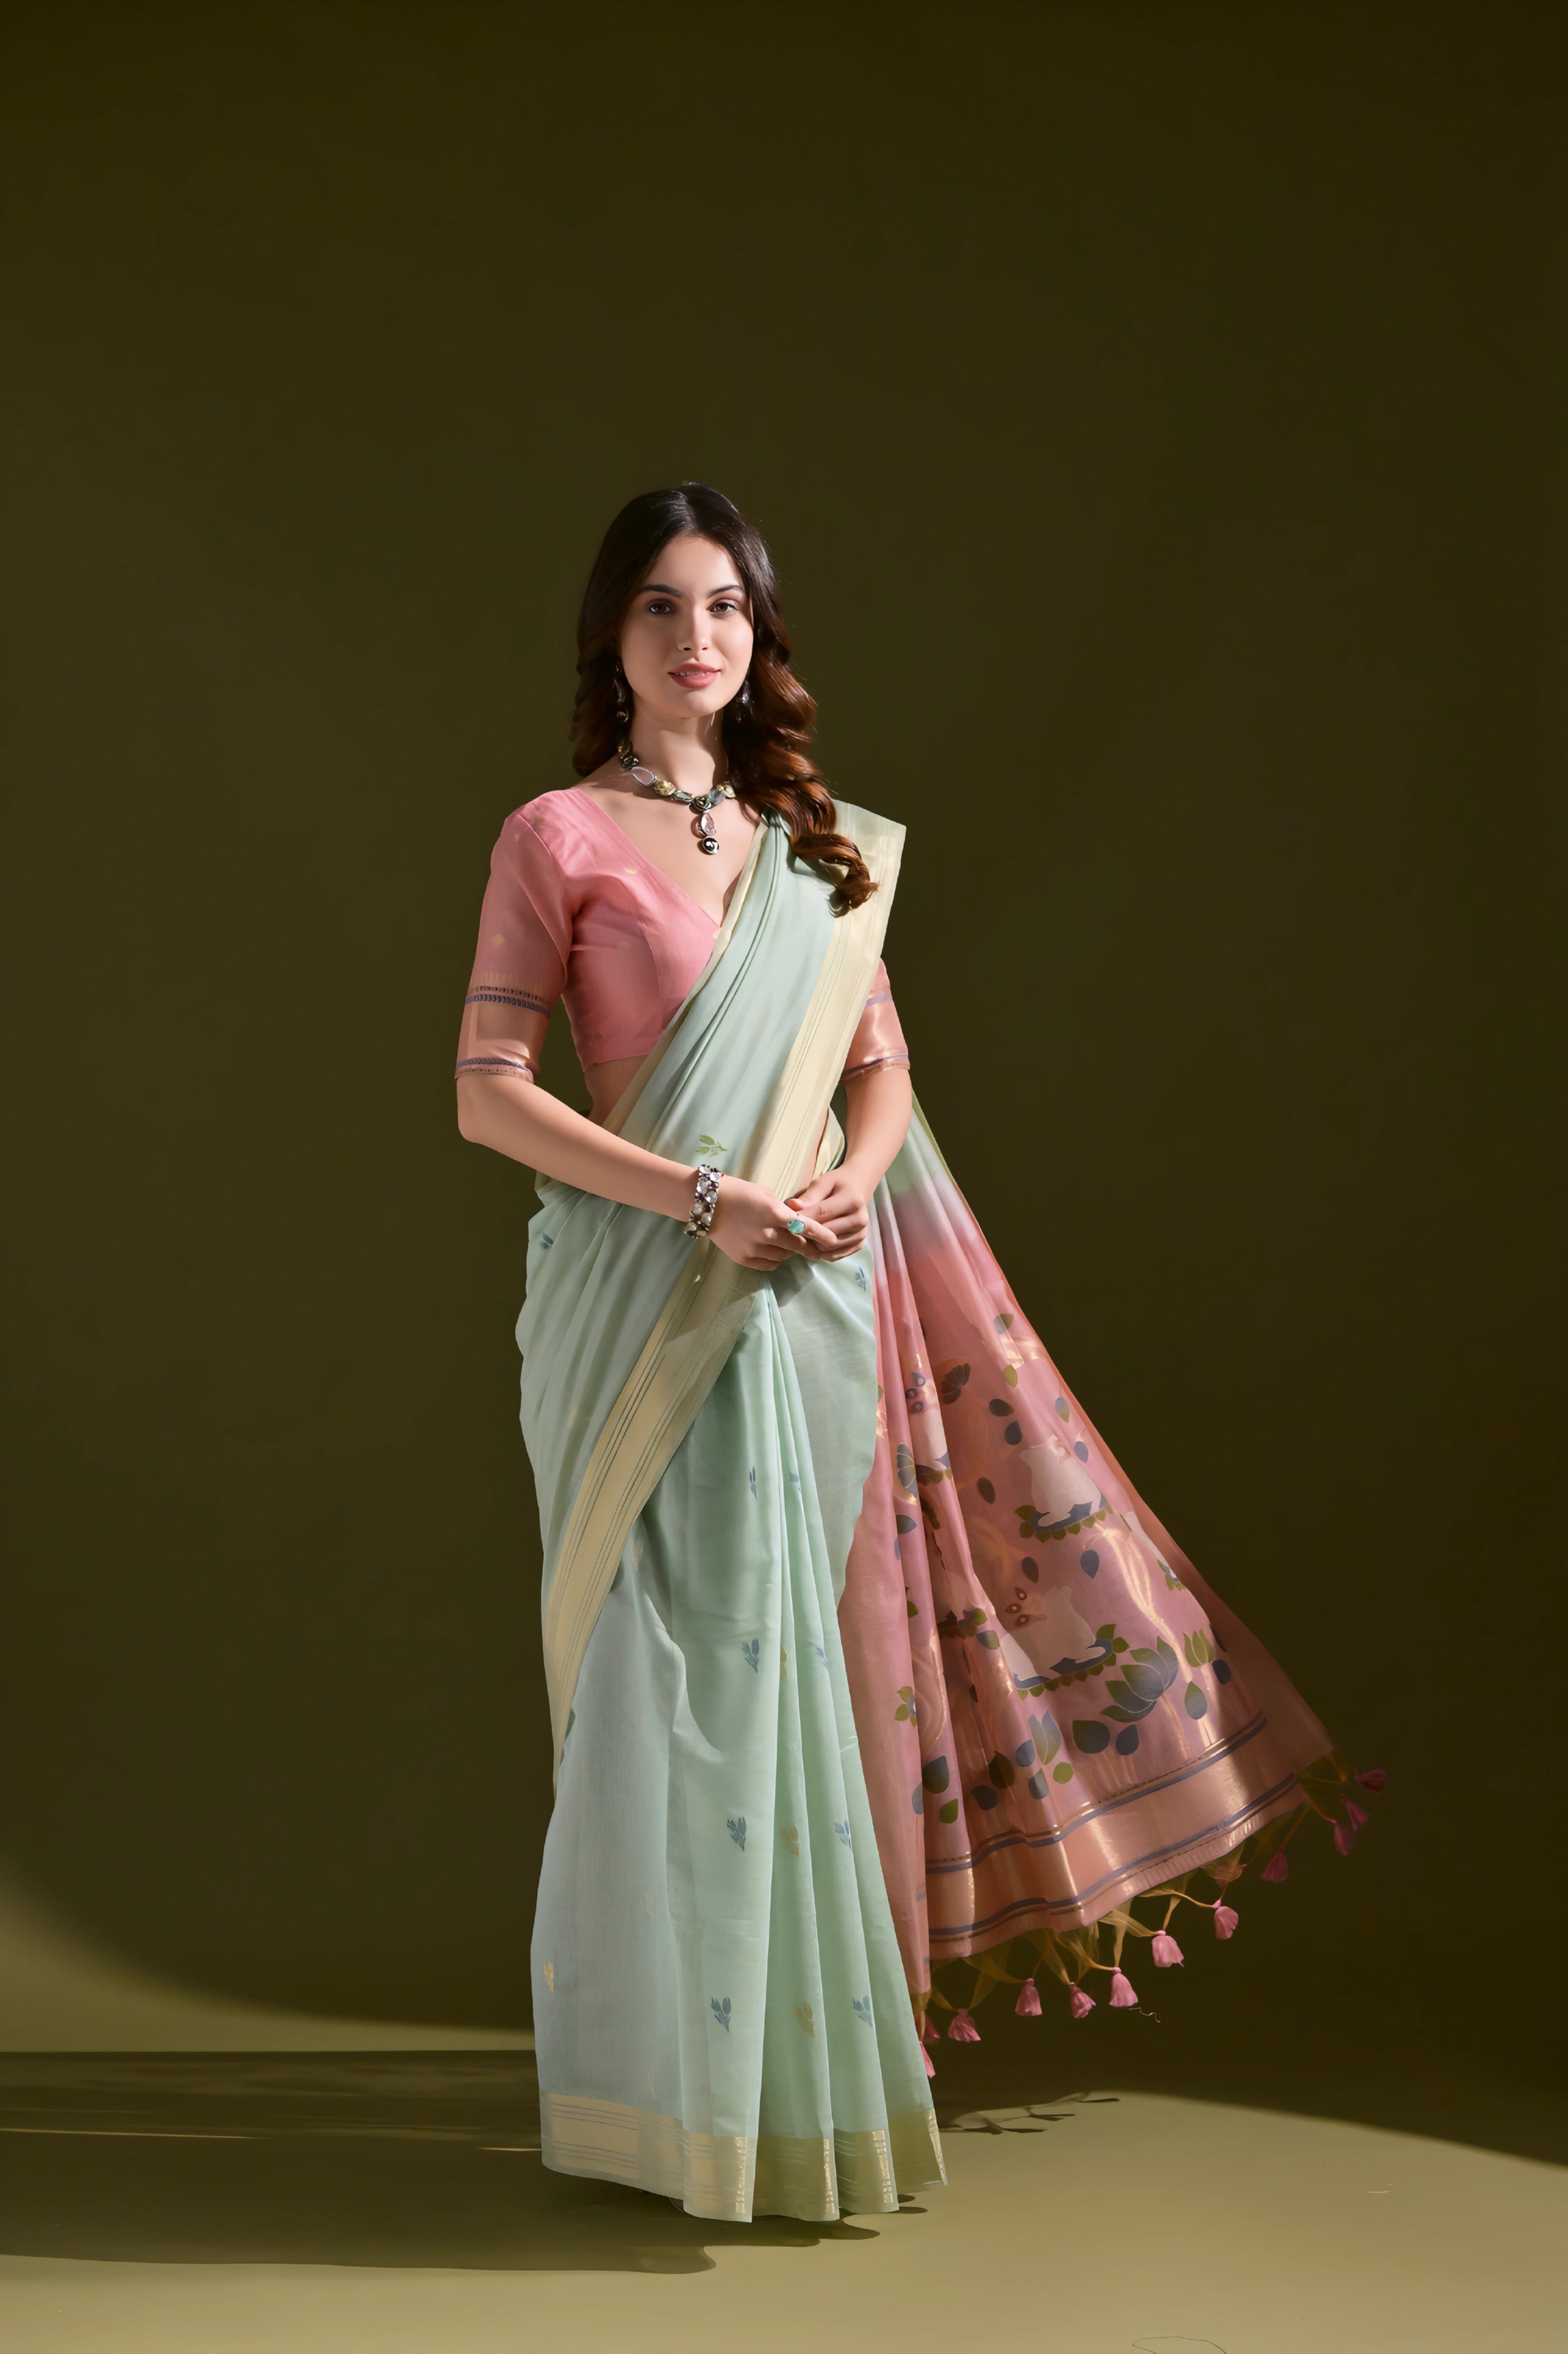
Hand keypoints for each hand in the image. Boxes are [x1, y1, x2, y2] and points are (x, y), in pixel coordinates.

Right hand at [706, 1177, 836, 1271]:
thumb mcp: (765, 1194)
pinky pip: (769, 1265)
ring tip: (786, 1244)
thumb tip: (796, 1222)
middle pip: (797, 1246)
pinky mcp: (744, 1259)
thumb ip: (783, 1210)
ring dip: (789, 1252)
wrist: (707, 1204)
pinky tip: (773, 1251)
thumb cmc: (738, 1192)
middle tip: (817, 1249)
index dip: (822, 1235)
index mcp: (775, 1214)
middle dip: (809, 1248)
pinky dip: (775, 1260)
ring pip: (784, 1257)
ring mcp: (754, 1249)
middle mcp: (767, 1234)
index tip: (832, 1240)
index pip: (806, 1227)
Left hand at [785, 1166, 870, 1259]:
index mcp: (853, 1200)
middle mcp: (861, 1220)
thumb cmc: (836, 1185)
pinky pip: (834, 1255)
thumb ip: (808, 1196)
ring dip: (812, 1244)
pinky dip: (821, 1251)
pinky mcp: (859, 1245)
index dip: (802, 1218)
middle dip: (806, 1233)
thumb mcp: (822, 1183)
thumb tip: (792, 1206)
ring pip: (828, 1247)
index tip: (785, 1220)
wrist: (856, 1191)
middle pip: (825, 1233)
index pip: (822, 1213)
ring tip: (803, 1234)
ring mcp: (861, 1235)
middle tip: (792, 1230)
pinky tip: (814, 1242)